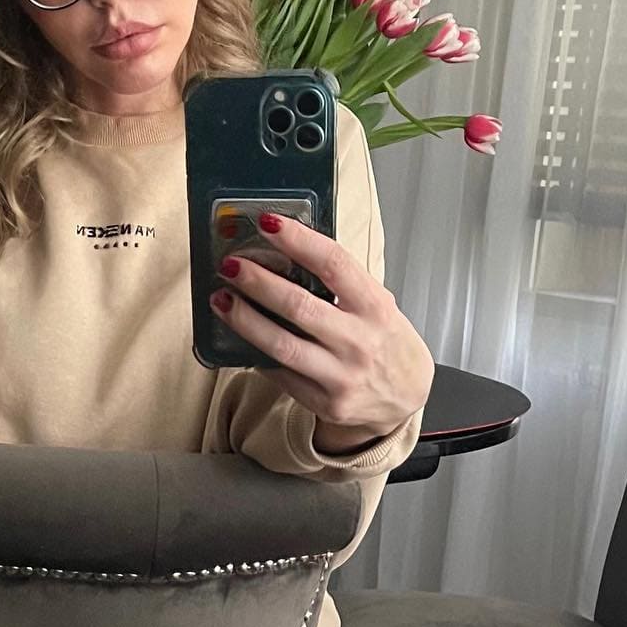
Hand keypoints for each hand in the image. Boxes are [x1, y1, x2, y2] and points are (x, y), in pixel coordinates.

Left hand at [211, 212, 433, 453]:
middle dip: (258, 282)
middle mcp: (360, 341)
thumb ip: (343, 285)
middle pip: (299, 305)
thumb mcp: (380, 307)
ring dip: (244, 320)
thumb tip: (290, 252)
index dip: (299, 240)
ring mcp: (342, 376)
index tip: (268, 223)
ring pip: (282, 345)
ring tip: (221, 300)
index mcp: (375, 308)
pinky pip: (281, 375)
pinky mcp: (326, 402)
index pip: (334, 264)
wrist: (406, 400)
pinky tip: (238, 339)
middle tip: (230, 265)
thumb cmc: (387, 346)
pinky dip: (255, 354)